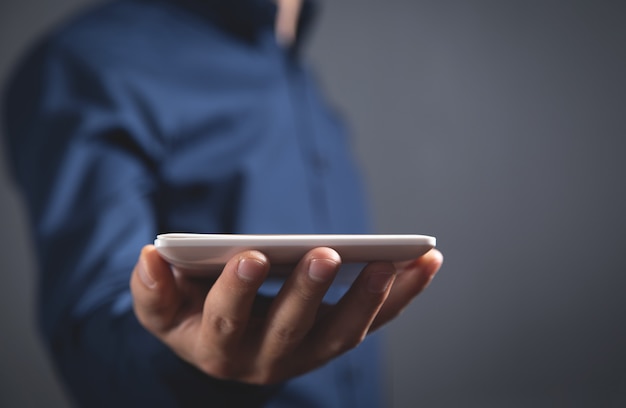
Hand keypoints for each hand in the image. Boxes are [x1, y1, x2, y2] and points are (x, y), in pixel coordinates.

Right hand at [130, 245, 442, 383]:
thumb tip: (148, 257)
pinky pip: (375, 320)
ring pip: (344, 333)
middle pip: (292, 330)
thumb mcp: (163, 308)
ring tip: (399, 258)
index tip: (248, 255)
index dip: (236, 291)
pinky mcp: (337, 336)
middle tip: (326, 254)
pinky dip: (402, 293)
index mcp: (218, 347)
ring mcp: (308, 351)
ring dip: (372, 297)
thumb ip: (153, 289)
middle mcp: (267, 359)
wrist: (228, 349)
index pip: (227, 322)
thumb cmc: (193, 318)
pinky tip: (427, 261)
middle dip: (308, 292)